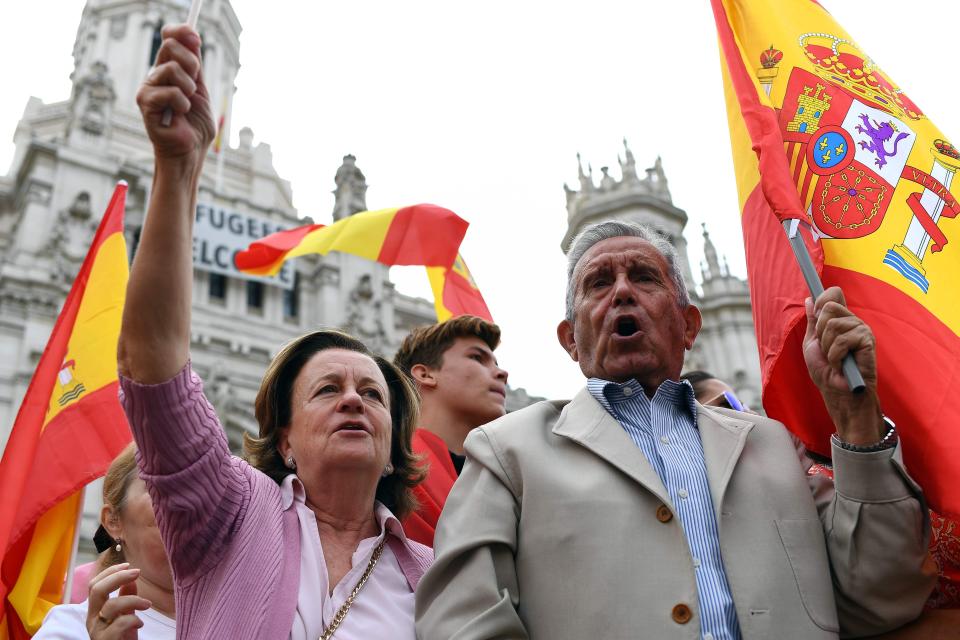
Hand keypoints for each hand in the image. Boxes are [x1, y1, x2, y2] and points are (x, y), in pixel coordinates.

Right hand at [85, 563, 151, 639]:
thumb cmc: (122, 639)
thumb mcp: (126, 616)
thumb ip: (127, 598)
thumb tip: (132, 579)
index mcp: (95, 611)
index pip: (94, 584)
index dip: (110, 572)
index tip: (129, 564)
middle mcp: (92, 620)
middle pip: (97, 590)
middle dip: (118, 577)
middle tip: (137, 572)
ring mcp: (97, 631)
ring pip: (110, 606)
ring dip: (133, 600)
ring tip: (148, 604)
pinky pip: (118, 625)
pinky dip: (133, 620)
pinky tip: (140, 624)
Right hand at [136, 24, 214, 165]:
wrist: (191, 152)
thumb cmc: (195, 126)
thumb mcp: (201, 90)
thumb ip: (196, 65)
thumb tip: (193, 36)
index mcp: (169, 70)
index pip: (168, 38)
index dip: (180, 32)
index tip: (195, 35)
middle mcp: (155, 76)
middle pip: (169, 46)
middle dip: (191, 62)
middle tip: (195, 83)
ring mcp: (148, 88)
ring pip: (170, 68)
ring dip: (188, 88)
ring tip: (187, 105)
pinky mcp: (145, 103)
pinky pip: (169, 91)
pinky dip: (182, 103)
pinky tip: (180, 114)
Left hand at [803, 287, 883, 444]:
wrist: (837, 392)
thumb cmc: (827, 372)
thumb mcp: (813, 344)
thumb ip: (813, 322)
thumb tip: (810, 298)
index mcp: (840, 320)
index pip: (834, 293)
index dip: (822, 297)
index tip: (815, 307)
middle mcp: (852, 321)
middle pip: (829, 305)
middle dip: (819, 330)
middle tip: (826, 348)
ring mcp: (861, 329)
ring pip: (832, 324)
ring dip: (827, 346)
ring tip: (834, 359)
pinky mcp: (867, 341)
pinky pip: (841, 340)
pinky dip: (834, 355)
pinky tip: (841, 364)